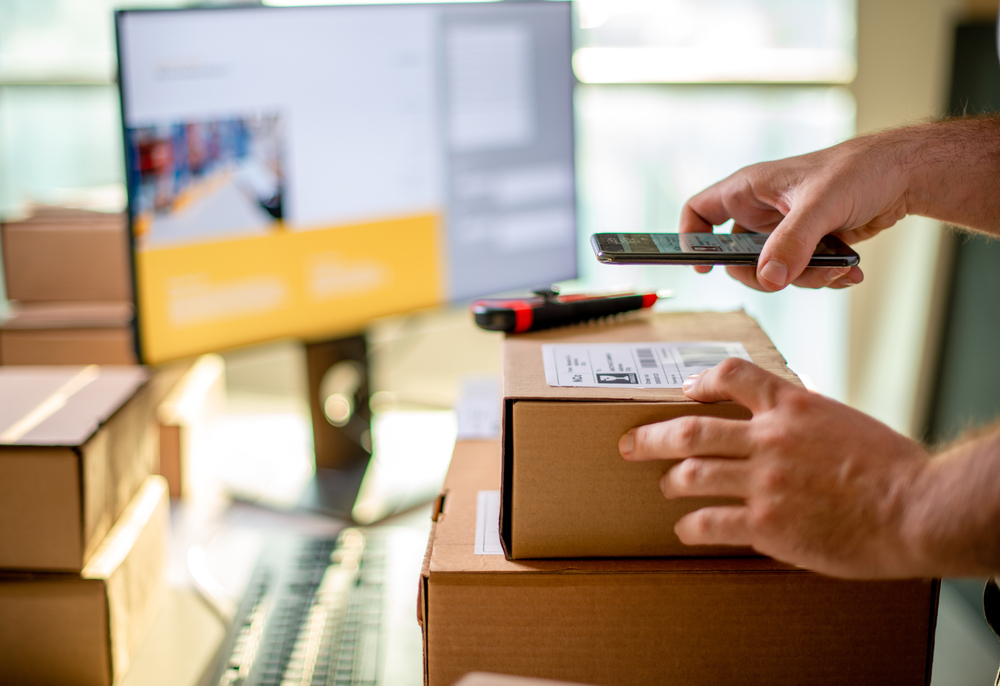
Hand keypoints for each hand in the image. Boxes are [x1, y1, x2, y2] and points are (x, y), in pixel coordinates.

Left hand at [618, 358, 931, 577]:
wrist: (917, 509)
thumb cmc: (892, 469)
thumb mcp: (844, 422)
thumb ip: (803, 420)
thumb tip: (778, 424)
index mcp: (793, 405)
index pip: (732, 375)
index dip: (700, 381)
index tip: (686, 391)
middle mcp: (770, 438)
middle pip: (690, 429)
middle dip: (651, 436)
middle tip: (630, 442)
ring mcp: (763, 481)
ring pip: (691, 473)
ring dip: (671, 480)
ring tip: (665, 485)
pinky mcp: (765, 524)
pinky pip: (709, 522)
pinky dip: (690, 526)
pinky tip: (686, 529)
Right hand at [679, 134, 913, 291]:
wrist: (903, 176)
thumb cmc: (860, 169)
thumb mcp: (820, 205)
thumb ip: (791, 243)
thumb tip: (770, 278)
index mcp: (750, 189)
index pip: (699, 211)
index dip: (691, 239)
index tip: (703, 267)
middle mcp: (761, 210)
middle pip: (736, 257)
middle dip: (765, 274)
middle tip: (785, 278)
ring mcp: (784, 229)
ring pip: (773, 270)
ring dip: (804, 278)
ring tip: (837, 270)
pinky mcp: (808, 244)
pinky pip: (801, 272)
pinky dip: (823, 277)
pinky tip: (847, 271)